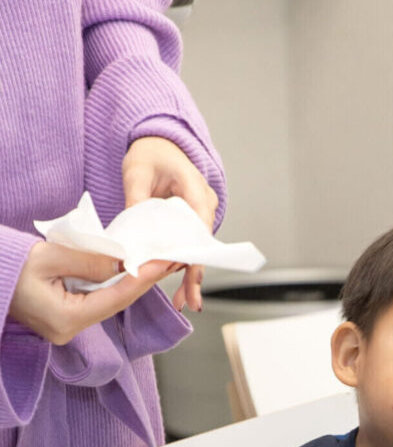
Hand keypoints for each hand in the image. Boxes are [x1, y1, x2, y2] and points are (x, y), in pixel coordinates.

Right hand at [10, 242, 179, 345]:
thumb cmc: (6, 263)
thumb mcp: (50, 256)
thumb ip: (90, 261)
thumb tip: (123, 263)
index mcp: (64, 320)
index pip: (116, 298)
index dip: (143, 279)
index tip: (164, 263)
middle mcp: (68, 330)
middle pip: (116, 302)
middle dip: (144, 280)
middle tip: (170, 260)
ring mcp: (65, 326)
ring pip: (109, 301)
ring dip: (131, 281)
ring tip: (158, 263)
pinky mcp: (63, 317)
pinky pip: (96, 299)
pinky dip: (113, 283)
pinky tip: (132, 269)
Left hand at [122, 136, 218, 312]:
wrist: (160, 145)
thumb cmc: (150, 154)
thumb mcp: (136, 173)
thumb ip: (136, 200)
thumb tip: (133, 233)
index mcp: (196, 189)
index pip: (198, 225)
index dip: (191, 250)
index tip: (182, 270)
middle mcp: (205, 204)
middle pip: (202, 244)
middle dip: (196, 273)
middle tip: (190, 301)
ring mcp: (201, 214)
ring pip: (198, 249)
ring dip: (191, 275)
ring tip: (184, 302)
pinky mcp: (192, 223)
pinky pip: (190, 246)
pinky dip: (185, 265)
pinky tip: (182, 287)